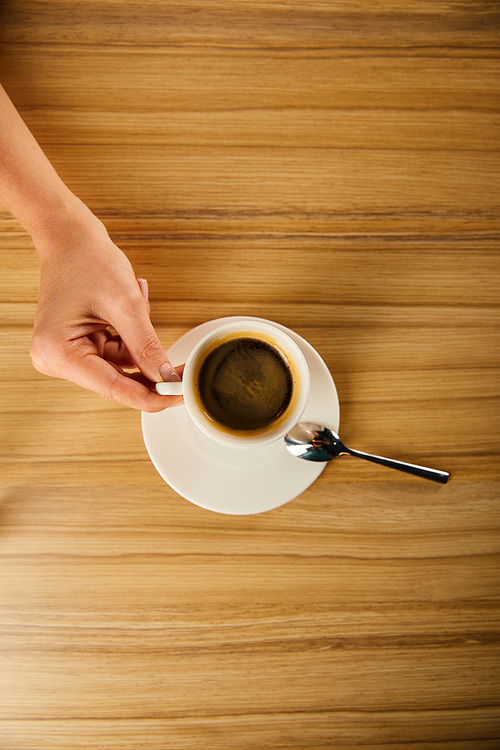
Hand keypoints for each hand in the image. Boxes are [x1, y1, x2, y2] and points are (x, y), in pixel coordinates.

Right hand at [29, 205, 182, 411]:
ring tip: (136, 301)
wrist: (70, 236)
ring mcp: (68, 354)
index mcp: (58, 354)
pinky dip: (133, 334)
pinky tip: (131, 304)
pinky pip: (118, 352)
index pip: (113, 389)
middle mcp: (57, 359)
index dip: (151, 397)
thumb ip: (146, 345)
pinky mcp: (80, 346)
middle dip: (150, 368)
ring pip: (122, 366)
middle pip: (117, 381)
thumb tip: (168, 377)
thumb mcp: (124, 304)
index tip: (180, 397)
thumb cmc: (87, 260)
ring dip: (140, 341)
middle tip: (184, 366)